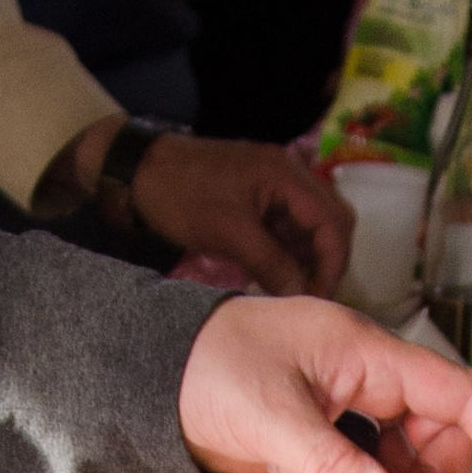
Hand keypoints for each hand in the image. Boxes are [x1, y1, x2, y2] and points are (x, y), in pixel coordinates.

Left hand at [69, 123, 355, 299]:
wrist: (138, 173)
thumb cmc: (181, 195)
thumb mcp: (228, 233)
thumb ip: (271, 263)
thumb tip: (302, 297)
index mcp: (286, 174)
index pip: (333, 222)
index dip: (333, 264)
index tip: (320, 300)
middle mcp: (290, 175)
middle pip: (332, 221)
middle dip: (328, 261)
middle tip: (312, 298)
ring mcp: (276, 187)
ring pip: (313, 228)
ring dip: (310, 260)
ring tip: (296, 293)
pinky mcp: (261, 200)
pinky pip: (290, 229)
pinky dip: (291, 255)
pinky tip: (280, 278)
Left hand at [178, 295, 471, 472]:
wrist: (162, 370)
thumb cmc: (210, 368)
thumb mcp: (267, 415)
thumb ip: (329, 463)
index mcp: (372, 354)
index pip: (463, 395)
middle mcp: (375, 378)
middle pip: (442, 441)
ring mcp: (357, 409)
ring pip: (402, 468)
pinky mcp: (338, 435)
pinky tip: (289, 472)